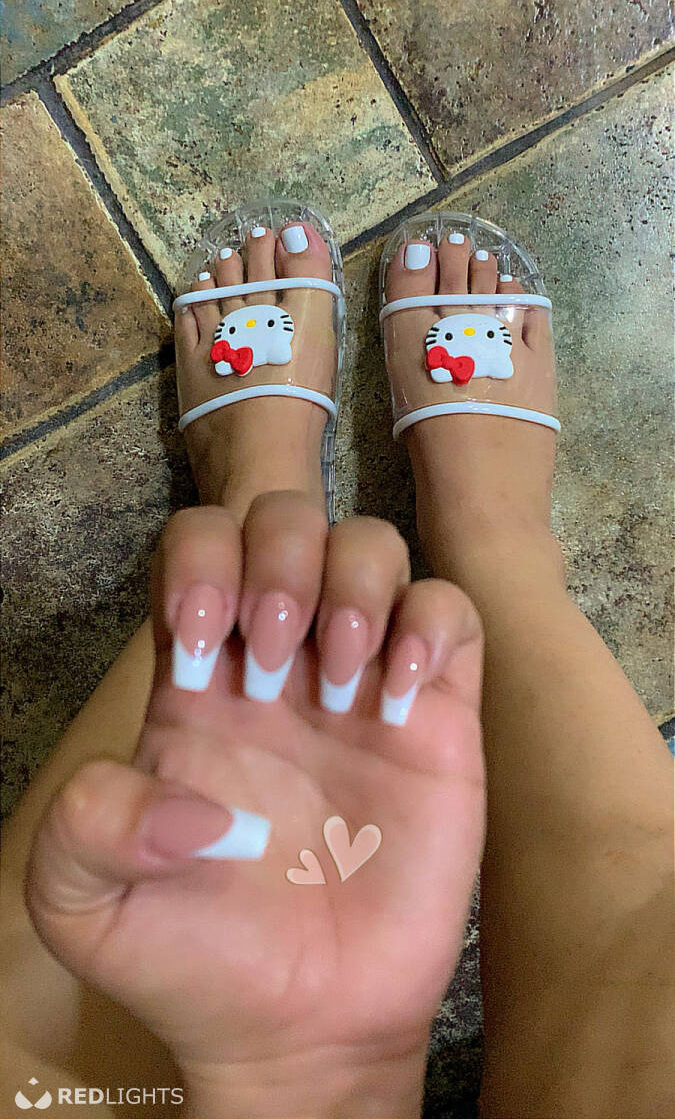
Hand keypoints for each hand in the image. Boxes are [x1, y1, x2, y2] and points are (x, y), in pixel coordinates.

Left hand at [26, 494, 484, 1117]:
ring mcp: (362, 680)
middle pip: (286, 518)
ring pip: (371, 546)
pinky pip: (450, 613)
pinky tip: (401, 695)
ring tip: (339, 683)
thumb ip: (83, 824)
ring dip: (354, 584)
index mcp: (196, 678)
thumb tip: (191, 792)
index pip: (196, 544)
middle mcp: (278, 661)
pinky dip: (431, 624)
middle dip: (279, 557)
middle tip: (274, 647)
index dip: (200, 558)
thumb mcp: (82, 906)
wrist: (304, 1027)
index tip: (206, 642)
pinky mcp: (437, 717)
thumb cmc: (193, 962)